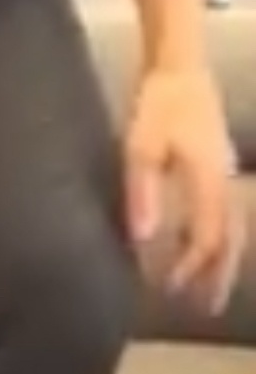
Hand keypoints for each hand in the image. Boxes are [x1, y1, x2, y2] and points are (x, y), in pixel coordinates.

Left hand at [124, 65, 242, 313]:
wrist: (180, 66)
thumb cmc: (158, 104)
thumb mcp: (141, 146)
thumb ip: (142, 191)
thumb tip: (144, 238)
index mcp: (207, 182)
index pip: (206, 239)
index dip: (189, 268)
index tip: (168, 288)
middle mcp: (223, 181)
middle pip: (228, 240)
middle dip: (217, 276)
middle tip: (204, 307)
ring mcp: (224, 171)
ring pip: (233, 227)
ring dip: (222, 259)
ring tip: (210, 286)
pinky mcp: (217, 163)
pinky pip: (227, 210)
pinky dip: (220, 235)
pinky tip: (201, 239)